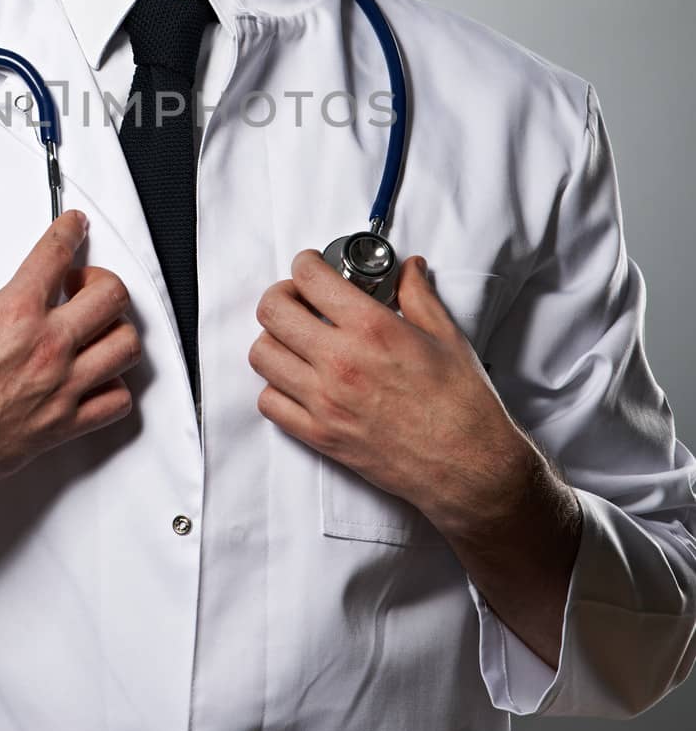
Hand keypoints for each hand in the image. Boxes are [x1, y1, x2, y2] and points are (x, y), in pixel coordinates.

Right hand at [0, 211, 138, 517]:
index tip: (74, 225)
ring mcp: (62, 387)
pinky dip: (115, 388)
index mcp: (14, 315)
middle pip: (111, 296)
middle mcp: (47, 347)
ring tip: (96, 327)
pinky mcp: (63, 425)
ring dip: (116, 330)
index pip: (55, 254)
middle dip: (102, 280)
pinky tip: (98, 379)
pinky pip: (116, 403)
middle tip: (82, 284)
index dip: (69, 231)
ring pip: (125, 346)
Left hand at [249, 250, 526, 533]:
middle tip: (299, 299)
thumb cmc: (462, 403)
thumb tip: (409, 269)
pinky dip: (276, 387)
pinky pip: (270, 403)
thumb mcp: (447, 336)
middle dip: (281, 295)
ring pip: (262, 355)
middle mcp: (340, 361)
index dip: (305, 263)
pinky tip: (298, 381)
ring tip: (297, 340)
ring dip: (274, 340)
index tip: (311, 266)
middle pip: (272, 312)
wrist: (468, 467)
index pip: (309, 277)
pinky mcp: (320, 435)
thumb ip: (419, 295)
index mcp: (371, 328)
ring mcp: (324, 401)